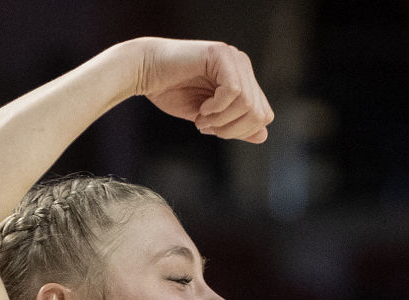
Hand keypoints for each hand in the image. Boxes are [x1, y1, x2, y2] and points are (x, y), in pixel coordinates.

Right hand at [134, 39, 272, 142]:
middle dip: (232, 129)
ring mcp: (232, 58)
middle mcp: (242, 66)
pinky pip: (233, 91)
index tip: (214, 130)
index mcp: (242, 79)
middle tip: (207, 127)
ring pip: (247, 103)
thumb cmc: (171, 91)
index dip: (240, 131)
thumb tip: (263, 135)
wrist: (145, 72)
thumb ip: (234, 125)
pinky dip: (216, 108)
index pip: (263, 114)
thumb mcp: (208, 118)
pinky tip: (201, 108)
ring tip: (201, 118)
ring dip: (221, 120)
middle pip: (259, 112)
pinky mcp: (220, 54)